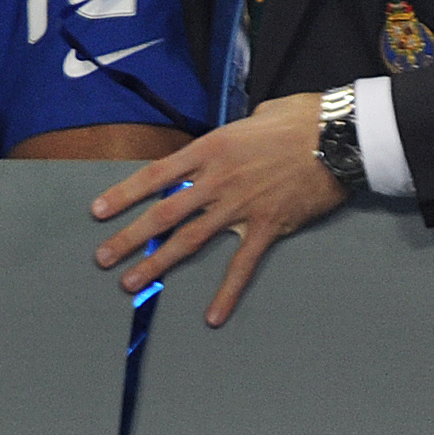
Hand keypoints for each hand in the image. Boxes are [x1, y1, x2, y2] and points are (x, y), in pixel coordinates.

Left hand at [90, 92, 348, 326]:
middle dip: (129, 237)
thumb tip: (222, 149)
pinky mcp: (267, 227)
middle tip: (102, 257)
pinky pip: (242, 266)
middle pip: (163, 213)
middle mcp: (216, 179)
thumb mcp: (250, 118)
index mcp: (208, 149)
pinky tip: (212, 316)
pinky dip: (226, 293)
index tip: (97, 211)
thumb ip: (228, 139)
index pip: (155, 175)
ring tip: (130, 283)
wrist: (336, 137)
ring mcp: (240, 206)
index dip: (123, 194)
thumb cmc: (296, 120)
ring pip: (189, 240)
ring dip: (157, 264)